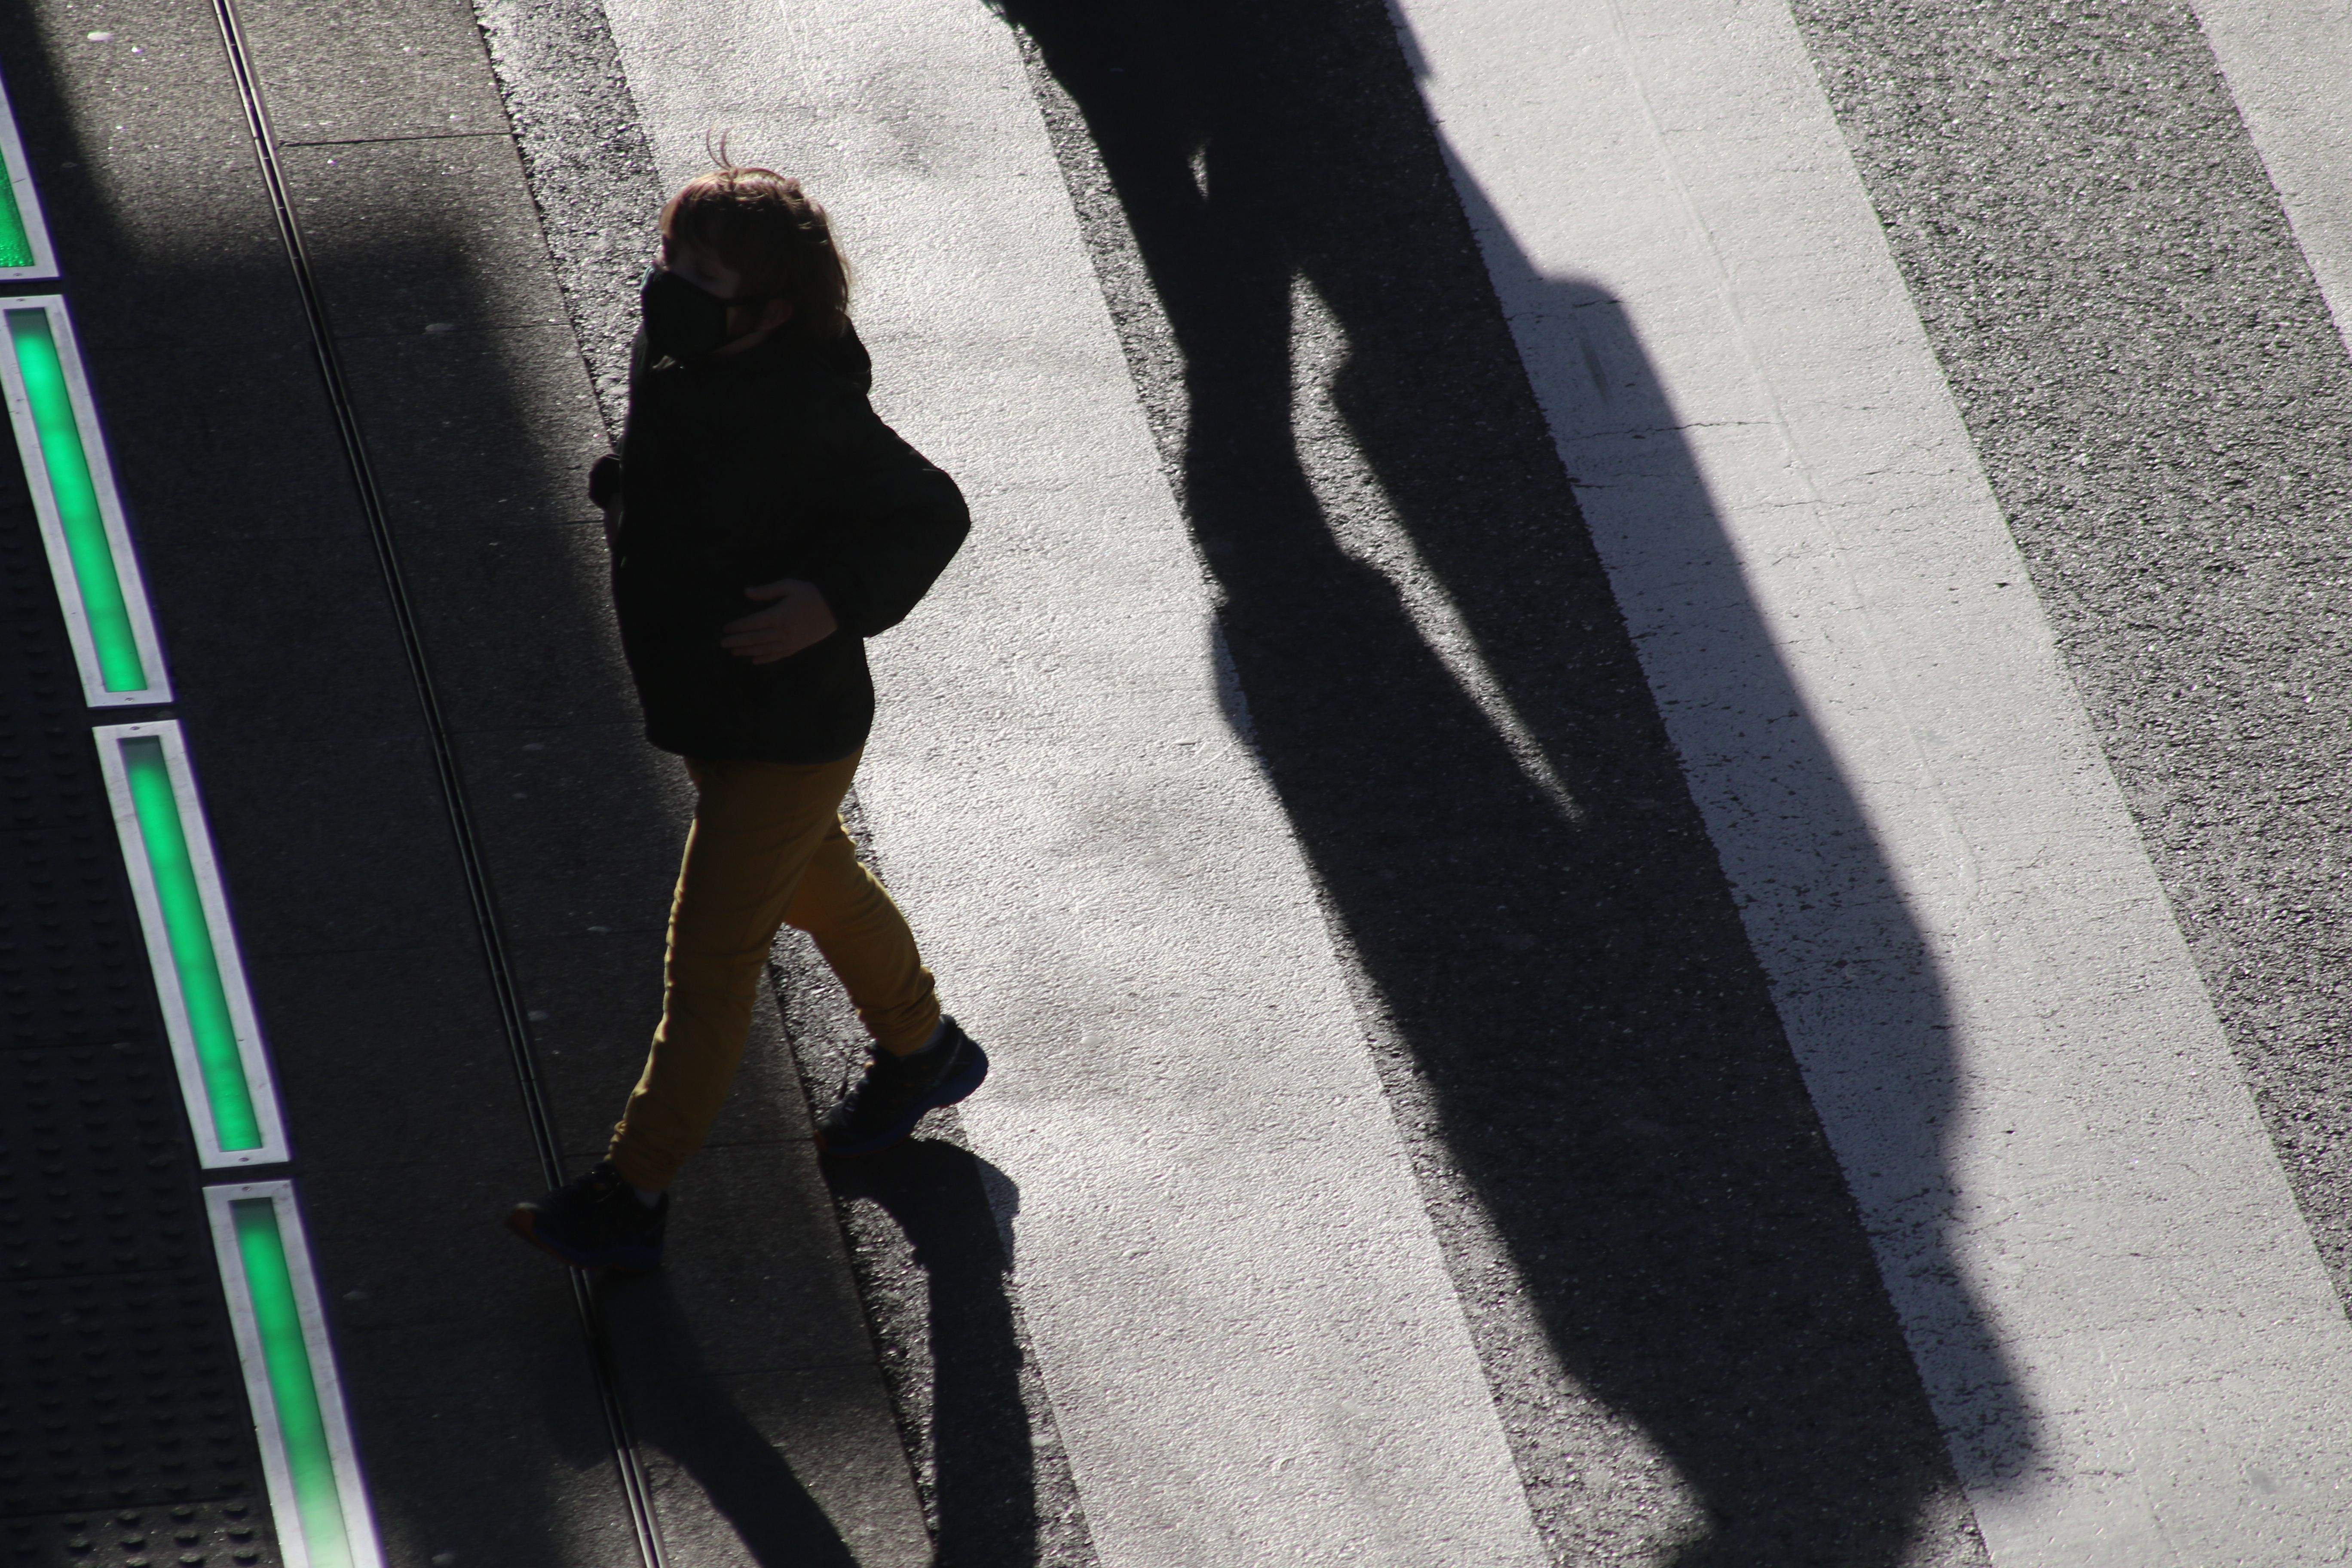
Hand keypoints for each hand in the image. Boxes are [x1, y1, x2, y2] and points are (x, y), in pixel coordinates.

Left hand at [721, 578, 837, 663]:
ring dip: (747, 652)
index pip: (752, 623)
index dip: (737, 627)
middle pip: (754, 639)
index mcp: (778, 615)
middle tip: (723, 644)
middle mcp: (782, 632)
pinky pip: (778, 656)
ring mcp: (790, 642)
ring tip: (734, 653)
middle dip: (737, 642)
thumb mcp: (789, 586)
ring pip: (764, 649)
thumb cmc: (811, 594)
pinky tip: (755, 661)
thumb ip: (767, 591)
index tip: (725, 629)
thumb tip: (746, 592)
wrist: (836, 608)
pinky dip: (765, 659)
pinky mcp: (797, 647)